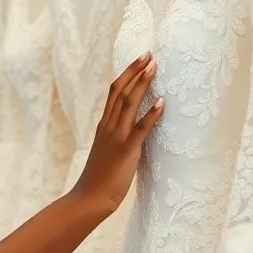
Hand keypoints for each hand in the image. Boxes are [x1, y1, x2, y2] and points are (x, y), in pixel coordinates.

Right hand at [70, 53, 163, 213]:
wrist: (90, 198)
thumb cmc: (100, 178)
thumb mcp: (108, 150)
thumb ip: (117, 136)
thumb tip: (133, 126)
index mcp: (104, 125)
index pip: (114, 92)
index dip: (127, 73)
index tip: (141, 59)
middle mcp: (108, 126)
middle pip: (120, 91)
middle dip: (135, 71)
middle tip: (149, 54)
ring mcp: (116, 137)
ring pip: (128, 104)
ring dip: (142, 84)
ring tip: (155, 68)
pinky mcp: (126, 150)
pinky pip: (140, 129)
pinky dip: (151, 114)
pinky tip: (162, 103)